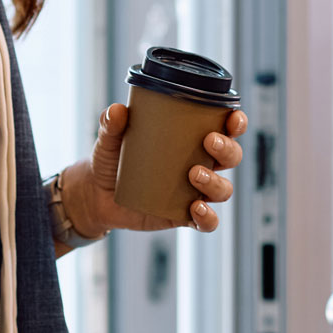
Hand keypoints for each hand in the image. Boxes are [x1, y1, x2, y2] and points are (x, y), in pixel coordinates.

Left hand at [63, 103, 247, 234]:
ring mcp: (194, 192)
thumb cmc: (112, 160)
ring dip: (215, 181)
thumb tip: (117, 110)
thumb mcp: (109, 139)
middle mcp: (200, 164)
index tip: (233, 118)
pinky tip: (195, 209)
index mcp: (191, 140)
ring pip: (223, 189)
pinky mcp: (184, 216)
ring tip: (193, 174)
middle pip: (231, 157)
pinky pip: (208, 222)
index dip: (236, 123)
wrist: (96, 195)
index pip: (224, 128)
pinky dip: (208, 217)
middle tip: (209, 142)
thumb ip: (111, 124)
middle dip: (228, 149)